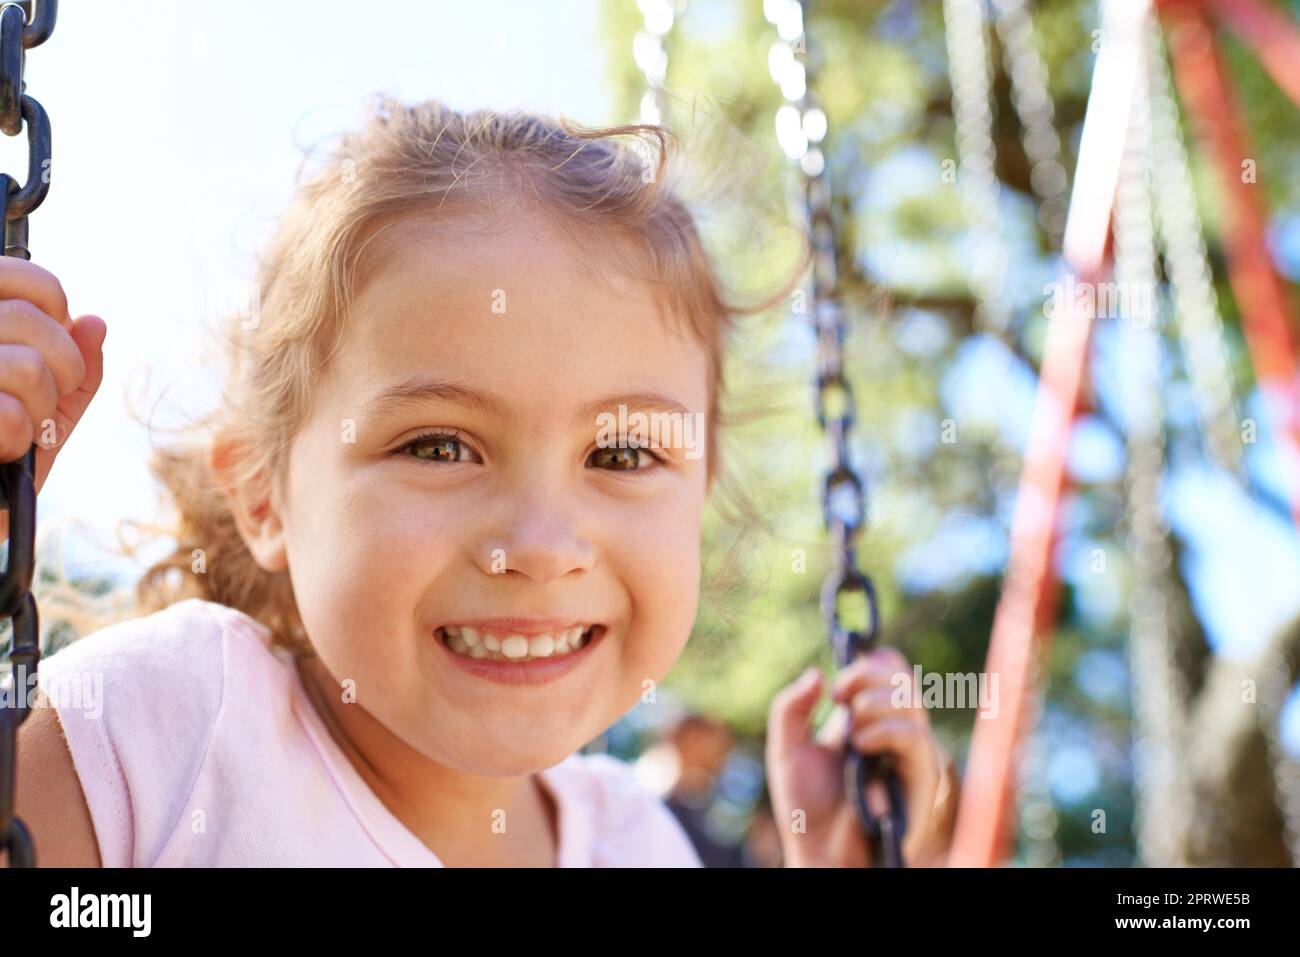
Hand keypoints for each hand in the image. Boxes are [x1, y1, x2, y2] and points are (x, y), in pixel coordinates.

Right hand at [0, 258, 105, 540]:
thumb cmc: (11, 447)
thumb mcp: (51, 401)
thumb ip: (76, 362)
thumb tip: (94, 322)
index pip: (19, 274)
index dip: (52, 302)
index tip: (57, 329)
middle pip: (29, 320)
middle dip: (62, 365)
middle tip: (48, 395)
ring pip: (27, 367)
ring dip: (41, 406)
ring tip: (25, 424)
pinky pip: (9, 412)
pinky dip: (22, 435)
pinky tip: (8, 446)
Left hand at [766, 646, 951, 866]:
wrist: (822, 853)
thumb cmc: (807, 807)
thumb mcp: (786, 749)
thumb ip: (791, 707)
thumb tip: (817, 673)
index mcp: (866, 718)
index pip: (888, 671)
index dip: (870, 664)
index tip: (839, 686)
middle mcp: (892, 731)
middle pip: (902, 677)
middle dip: (868, 676)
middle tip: (840, 697)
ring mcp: (908, 753)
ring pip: (912, 701)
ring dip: (876, 703)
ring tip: (850, 730)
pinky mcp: (920, 778)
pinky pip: (917, 738)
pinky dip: (887, 731)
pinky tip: (861, 746)